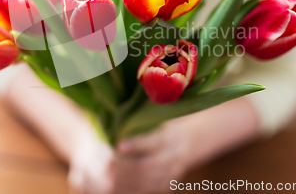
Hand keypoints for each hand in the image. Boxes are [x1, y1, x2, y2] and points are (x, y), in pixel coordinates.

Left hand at [68, 122, 190, 193]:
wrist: (191, 141)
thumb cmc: (167, 123)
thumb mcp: (160, 116)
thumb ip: (144, 116)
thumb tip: (119, 110)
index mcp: (171, 136)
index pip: (155, 142)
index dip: (137, 145)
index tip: (118, 145)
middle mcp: (173, 156)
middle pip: (148, 166)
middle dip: (124, 167)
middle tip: (104, 164)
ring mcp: (171, 172)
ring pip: (146, 182)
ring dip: (124, 180)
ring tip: (106, 175)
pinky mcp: (166, 184)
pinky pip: (147, 191)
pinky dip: (130, 189)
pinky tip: (115, 184)